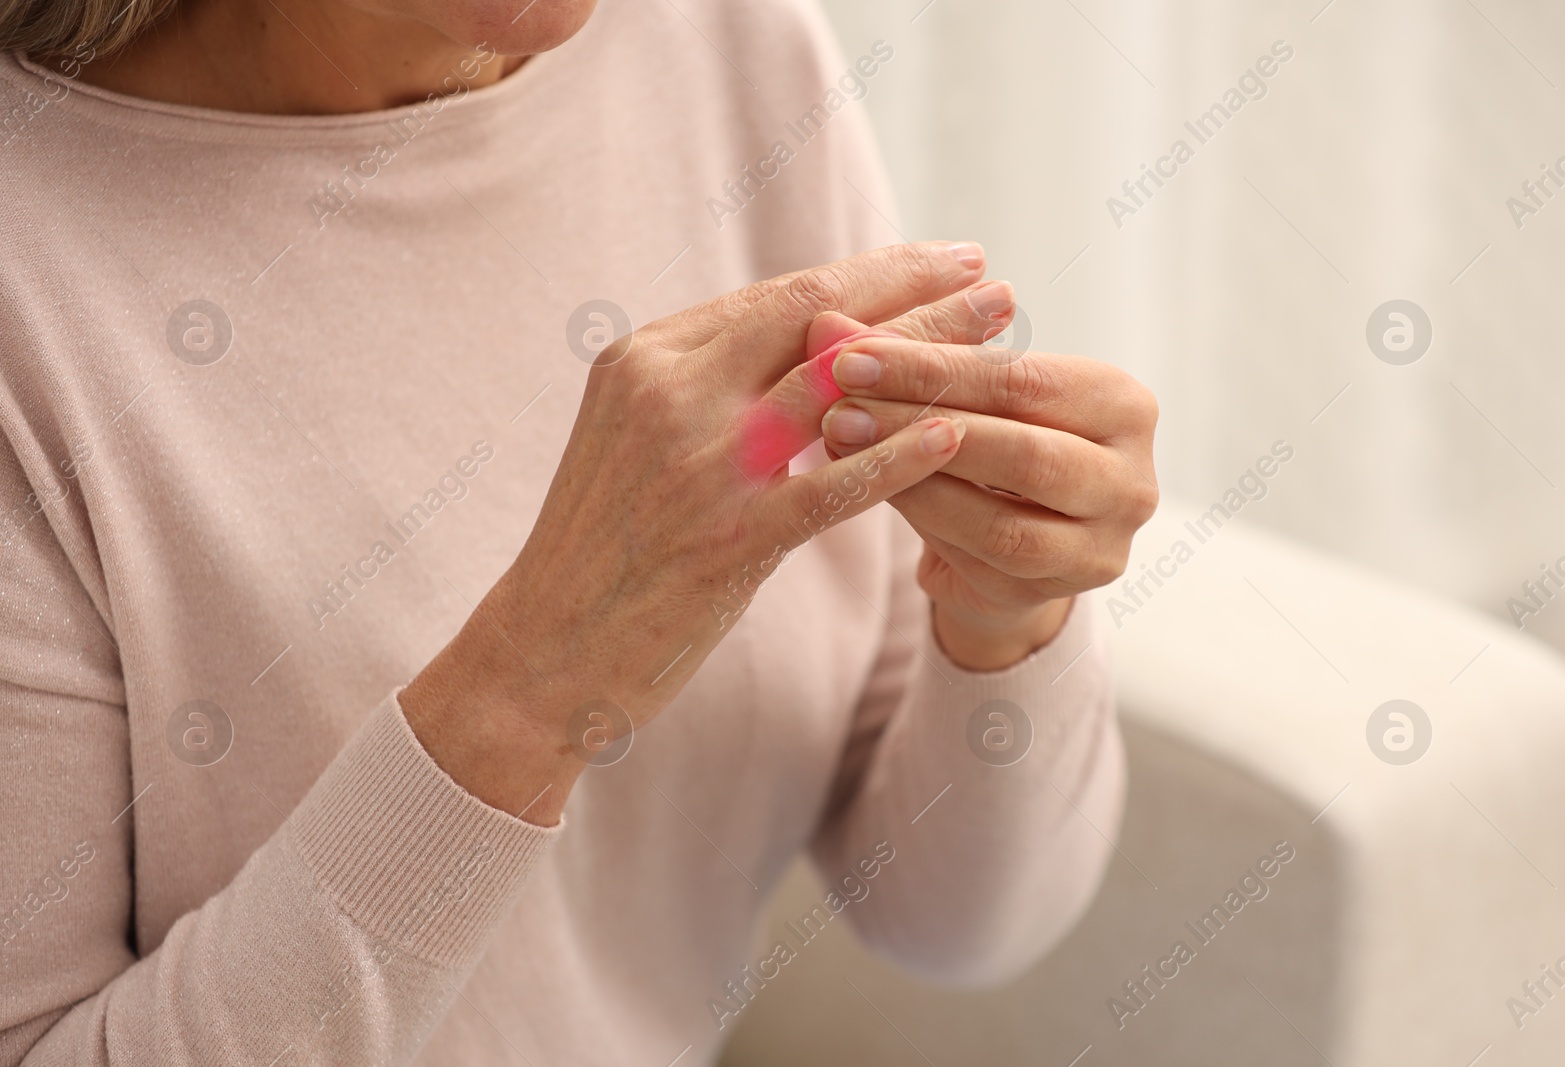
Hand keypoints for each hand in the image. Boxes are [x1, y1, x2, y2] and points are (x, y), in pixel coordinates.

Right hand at [400, 242, 994, 822]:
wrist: (540, 648)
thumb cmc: (600, 545)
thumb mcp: (635, 435)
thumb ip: (708, 385)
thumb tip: (804, 344)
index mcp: (646, 357)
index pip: (780, 296)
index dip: (870, 273)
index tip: (937, 258)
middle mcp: (669, 392)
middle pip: (817, 319)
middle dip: (915, 292)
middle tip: (991, 276)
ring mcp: (698, 465)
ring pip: (836, 387)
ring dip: (930, 354)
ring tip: (1000, 332)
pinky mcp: (726, 540)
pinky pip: (833, 487)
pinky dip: (900, 457)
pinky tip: (958, 433)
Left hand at [817, 294, 1159, 669]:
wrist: (1009, 547)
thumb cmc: (988, 452)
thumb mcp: (962, 398)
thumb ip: (906, 360)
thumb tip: (825, 324)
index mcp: (1124, 404)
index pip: (1023, 379)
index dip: (933, 366)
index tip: (852, 353)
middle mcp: (1133, 478)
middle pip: (1021, 448)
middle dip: (920, 421)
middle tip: (838, 401)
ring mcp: (1105, 544)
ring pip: (1004, 517)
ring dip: (915, 479)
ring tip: (843, 441)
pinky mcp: (1065, 592)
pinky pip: (987, 559)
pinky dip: (927, 520)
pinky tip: (872, 491)